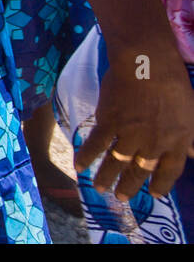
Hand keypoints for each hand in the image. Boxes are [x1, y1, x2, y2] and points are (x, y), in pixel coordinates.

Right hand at [77, 51, 193, 200]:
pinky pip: (96, 144)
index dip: (162, 184)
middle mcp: (153, 144)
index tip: (154, 194)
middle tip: (121, 197)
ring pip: (117, 162)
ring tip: (99, 187)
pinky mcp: (109, 123)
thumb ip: (192, 138)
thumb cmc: (175, 84)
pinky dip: (86, 156)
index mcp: (176, 142)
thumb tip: (193, 154)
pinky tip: (79, 166)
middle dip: (130, 186)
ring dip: (107, 177)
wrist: (147, 64)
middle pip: (140, 171)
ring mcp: (129, 135)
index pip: (169, 171)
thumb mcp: (193, 113)